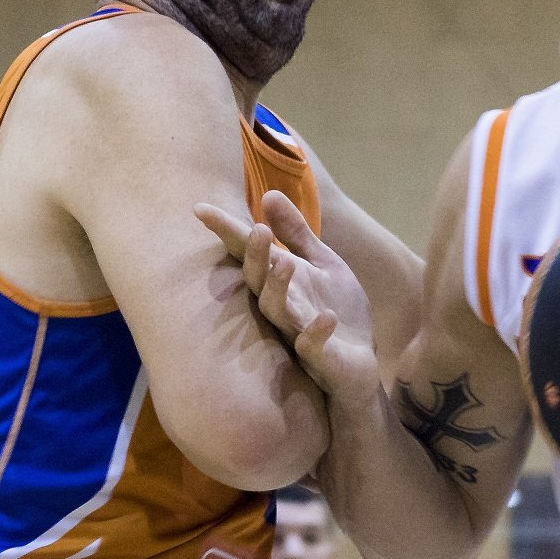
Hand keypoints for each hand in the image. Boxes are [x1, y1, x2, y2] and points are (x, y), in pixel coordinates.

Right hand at [196, 191, 377, 397]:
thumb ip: (297, 233)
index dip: (227, 231)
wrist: (359, 365)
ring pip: (279, 312)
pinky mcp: (322, 358)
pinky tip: (326, 319)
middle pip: (259, 282)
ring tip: (285, 264)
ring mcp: (299, 334)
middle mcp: (283, 307)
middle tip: (259, 231)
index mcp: (280, 281)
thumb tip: (269, 193)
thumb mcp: (321, 264)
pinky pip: (313, 347)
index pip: (249, 254)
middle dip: (257, 257)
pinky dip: (317, 334)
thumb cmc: (336, 311)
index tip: (200, 209)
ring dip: (279, 289)